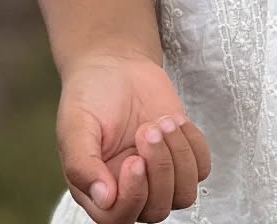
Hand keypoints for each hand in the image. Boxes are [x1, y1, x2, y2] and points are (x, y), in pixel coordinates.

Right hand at [57, 48, 210, 222]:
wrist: (115, 67)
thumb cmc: (90, 96)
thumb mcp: (75, 126)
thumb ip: (82, 164)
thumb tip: (103, 199)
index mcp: (98, 190)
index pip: (119, 218)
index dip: (133, 195)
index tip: (134, 160)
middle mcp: (129, 189)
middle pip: (156, 210)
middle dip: (159, 168)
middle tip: (147, 130)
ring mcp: (158, 174)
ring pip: (183, 194)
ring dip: (178, 156)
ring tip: (160, 122)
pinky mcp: (180, 154)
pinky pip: (201, 167)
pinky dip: (193, 144)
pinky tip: (173, 121)